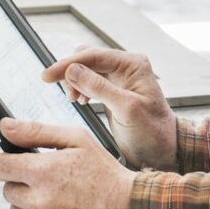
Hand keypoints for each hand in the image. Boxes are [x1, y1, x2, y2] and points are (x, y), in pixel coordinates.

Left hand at [0, 118, 134, 208]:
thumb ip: (36, 131)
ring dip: (29, 205)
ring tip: (57, 199)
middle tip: (49, 180)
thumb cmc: (105, 174)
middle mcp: (38, 202)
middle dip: (23, 183)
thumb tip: (5, 126)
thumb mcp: (76, 139)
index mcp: (42, 172)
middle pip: (7, 190)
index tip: (15, 162)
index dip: (5, 161)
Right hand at [42, 48, 177, 171]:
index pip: (93, 56)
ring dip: (74, 80)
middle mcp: (126, 66)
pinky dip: (79, 87)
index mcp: (133, 65)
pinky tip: (80, 101)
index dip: (67, 64)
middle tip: (63, 93)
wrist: (163, 152)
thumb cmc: (152, 133)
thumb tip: (72, 69)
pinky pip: (89, 80)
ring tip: (74, 100)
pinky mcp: (113, 90)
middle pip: (87, 57)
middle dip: (70, 71)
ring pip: (86, 68)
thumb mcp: (126, 110)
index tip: (46, 76)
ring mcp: (120, 77)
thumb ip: (100, 88)